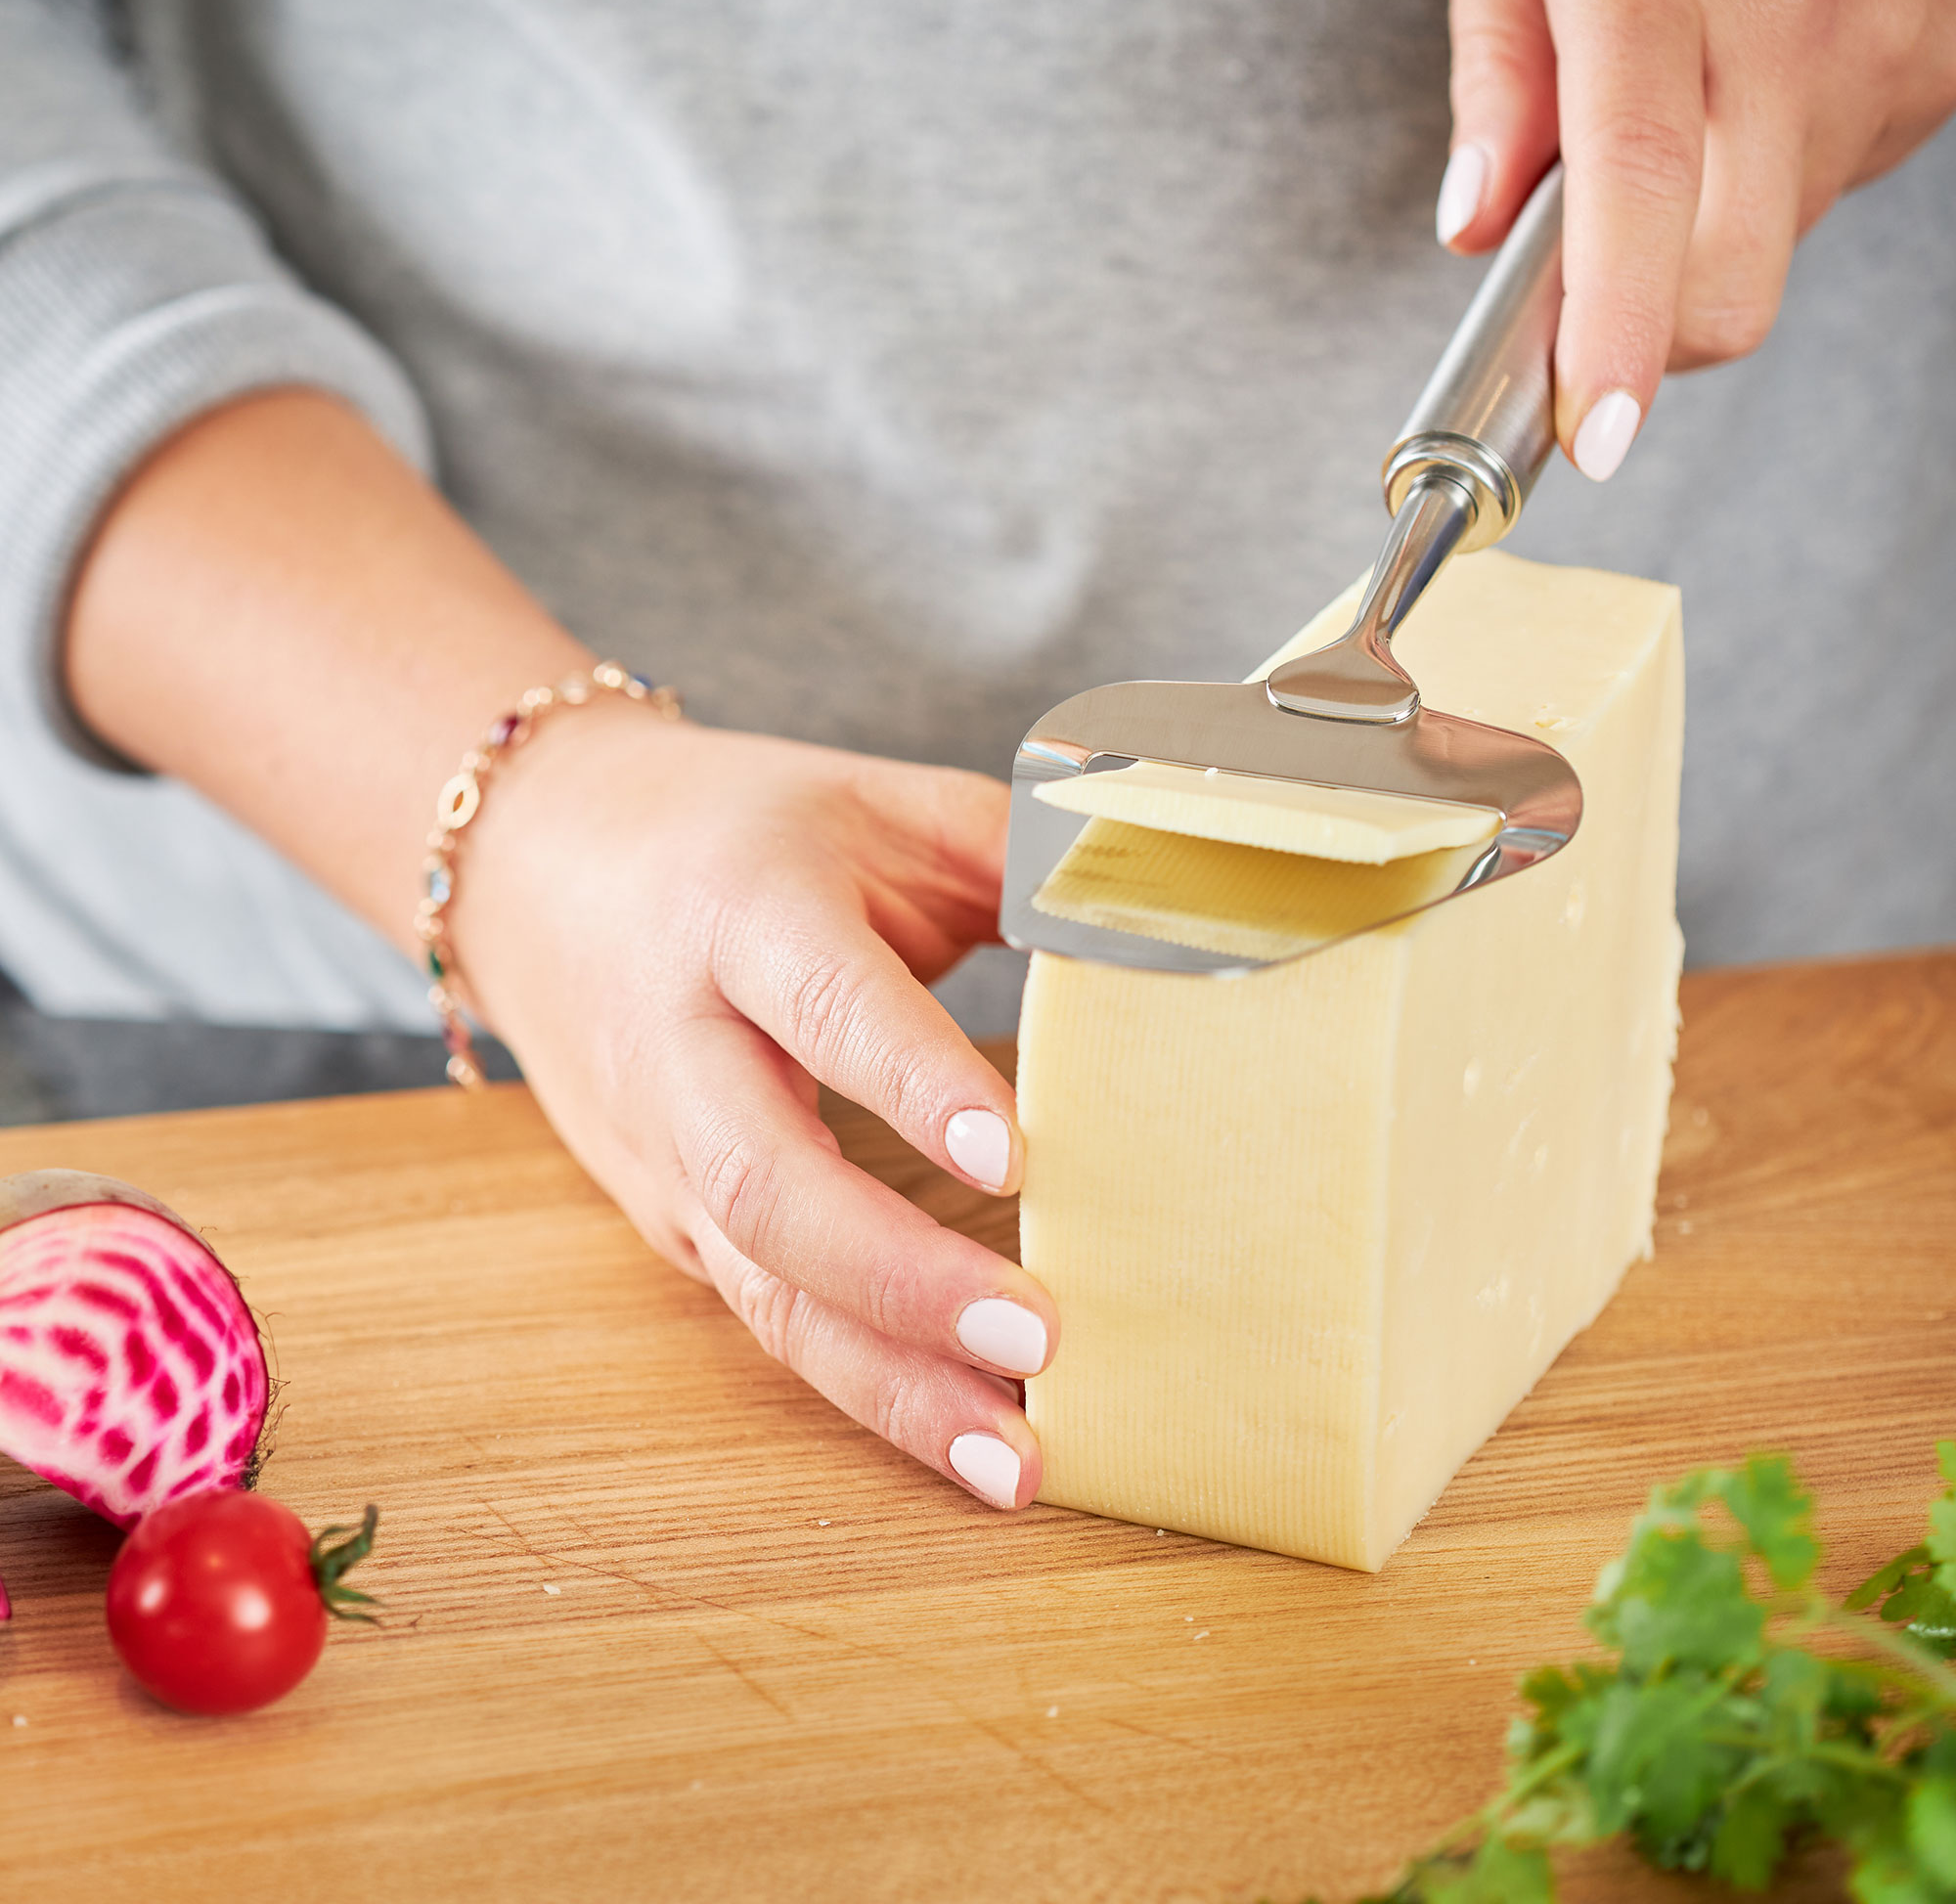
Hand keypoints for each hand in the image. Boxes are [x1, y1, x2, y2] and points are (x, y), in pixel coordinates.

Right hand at [451, 707, 1052, 1508]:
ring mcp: (663, 1152)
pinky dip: (865, 1387)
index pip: (826, 1004)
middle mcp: (684, 1046)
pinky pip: (764, 1316)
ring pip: (760, 1286)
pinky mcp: (669, 1223)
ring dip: (887, 1384)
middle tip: (1038, 1336)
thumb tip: (1168, 915)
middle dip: (902, 1274)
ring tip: (1012, 1459)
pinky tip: (963, 1437)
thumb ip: (1011, 849)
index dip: (913, 1082)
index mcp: (743, 910)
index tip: (1015, 1158)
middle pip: (766, 1181)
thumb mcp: (869, 802)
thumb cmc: (736, 831)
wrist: (537, 870)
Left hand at [1436, 0, 1955, 478]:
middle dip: (1651, 334)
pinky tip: (1772, 60)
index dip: (1617, 329)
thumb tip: (1474, 226)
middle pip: (1727, 282)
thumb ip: (1501, 67)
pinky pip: (1841, 174)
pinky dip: (1784, 156)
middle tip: (1597, 283)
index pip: (1638, 186)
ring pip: (1778, 236)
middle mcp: (1795, 26)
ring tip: (1701, 81)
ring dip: (1717, 215)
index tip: (1596, 432)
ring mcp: (1889, 47)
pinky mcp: (1945, 63)